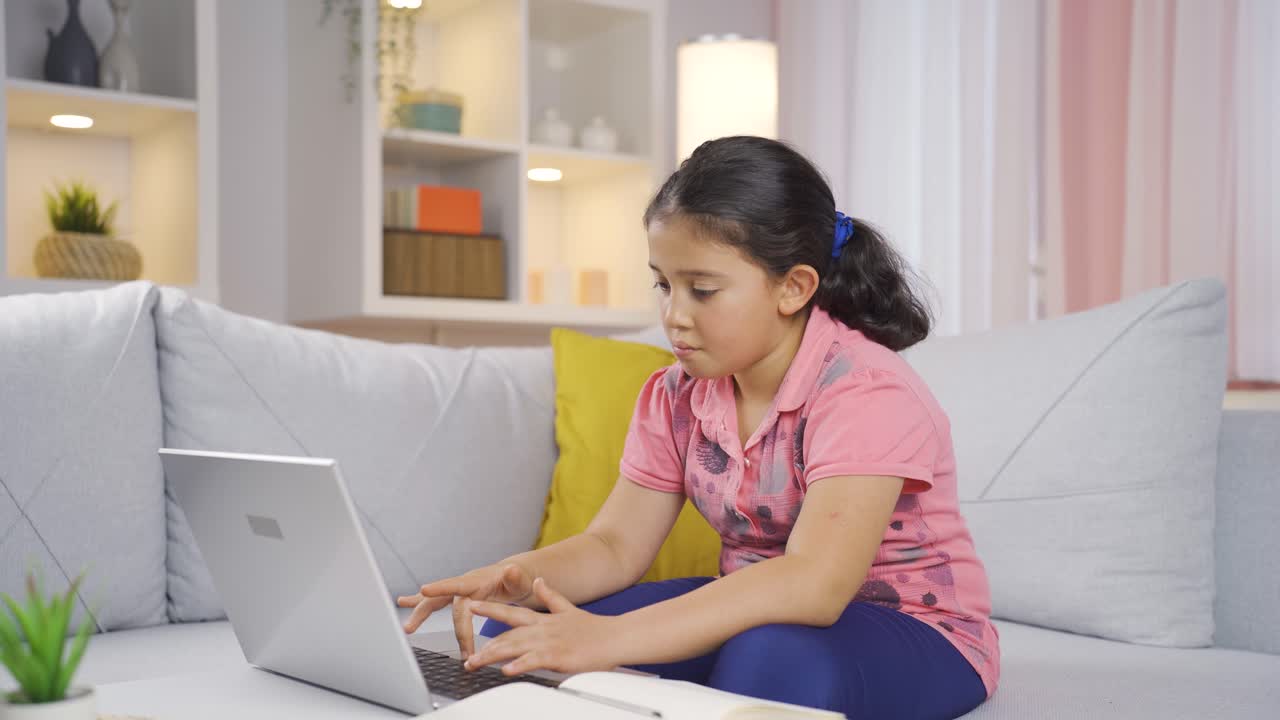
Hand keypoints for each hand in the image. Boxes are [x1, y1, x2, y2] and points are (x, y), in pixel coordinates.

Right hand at [395, 562, 534, 658]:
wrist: (516, 577)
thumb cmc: (518, 581)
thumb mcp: (521, 581)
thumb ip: (515, 578)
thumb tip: (511, 569)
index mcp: (477, 581)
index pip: (457, 588)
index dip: (440, 589)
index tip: (424, 590)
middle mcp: (463, 584)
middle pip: (439, 599)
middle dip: (423, 614)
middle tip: (409, 628)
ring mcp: (458, 590)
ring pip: (433, 601)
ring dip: (417, 612)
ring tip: (405, 626)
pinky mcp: (456, 596)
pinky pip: (435, 601)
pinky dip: (419, 602)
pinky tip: (403, 602)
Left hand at [464, 577, 622, 675]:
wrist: (616, 636)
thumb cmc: (594, 628)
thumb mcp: (568, 608)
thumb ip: (550, 596)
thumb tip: (538, 580)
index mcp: (544, 619)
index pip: (511, 613)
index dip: (490, 609)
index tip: (472, 607)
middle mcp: (542, 629)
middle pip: (508, 636)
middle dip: (485, 646)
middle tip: (466, 656)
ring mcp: (549, 642)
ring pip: (515, 647)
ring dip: (493, 656)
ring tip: (475, 663)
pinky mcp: (558, 655)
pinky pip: (534, 660)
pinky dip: (519, 665)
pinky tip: (506, 670)